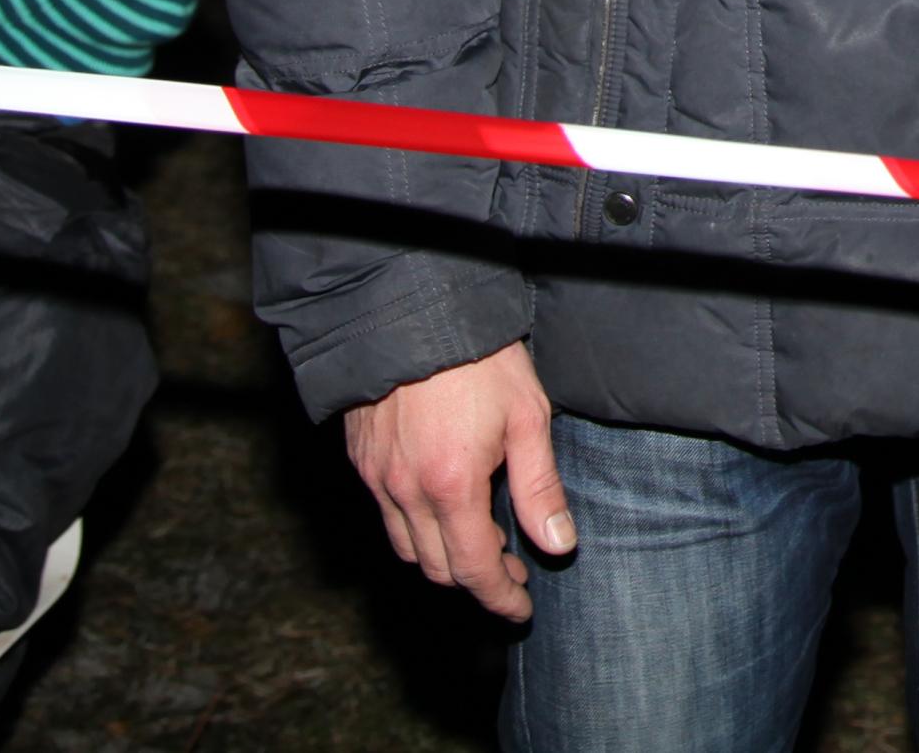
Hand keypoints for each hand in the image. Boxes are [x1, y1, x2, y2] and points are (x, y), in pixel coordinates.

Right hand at [341, 342, 569, 623]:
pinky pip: (386, 515)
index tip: (520, 609)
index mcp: (451, 486)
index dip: (499, 597)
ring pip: (407, 547)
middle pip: (438, 567)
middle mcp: (405, 491)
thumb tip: (558, 545)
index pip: (474, 569)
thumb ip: (540, 488)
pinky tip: (444, 505)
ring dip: (444, 557)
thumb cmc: (479, 358)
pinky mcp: (360, 459)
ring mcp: (376, 477)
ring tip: (481, 540)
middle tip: (511, 570)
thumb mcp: (527, 418)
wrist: (412, 309)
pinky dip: (415, 527)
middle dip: (476, 580)